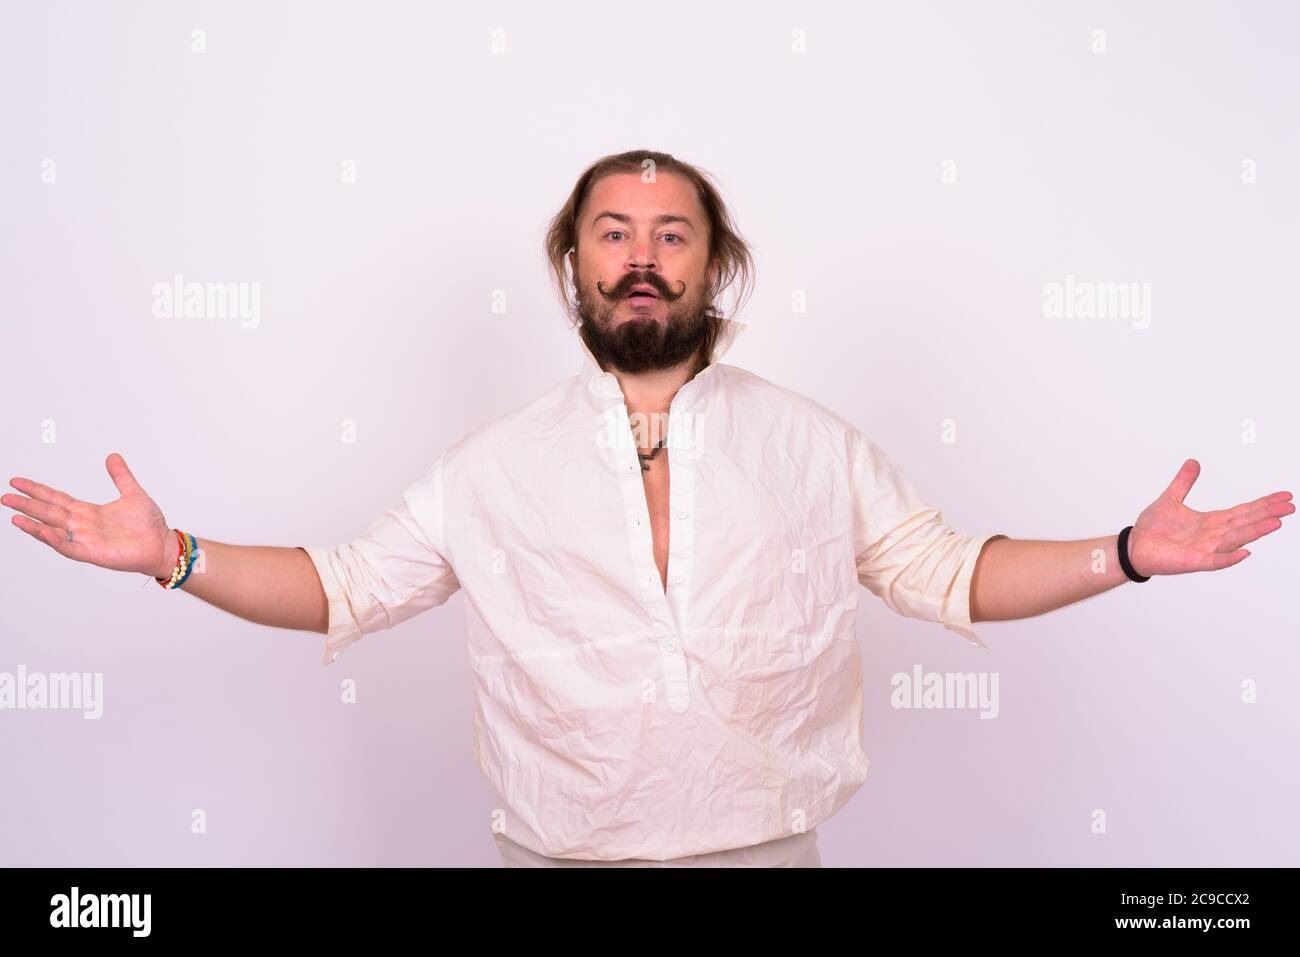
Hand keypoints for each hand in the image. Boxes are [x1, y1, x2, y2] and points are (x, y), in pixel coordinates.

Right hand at [3, 452, 175, 577]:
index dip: (37, 490)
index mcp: (88, 512)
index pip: (56, 498)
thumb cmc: (149, 525)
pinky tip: (39, 530)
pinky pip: (67, 546)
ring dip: (33, 523)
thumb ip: (120, 476)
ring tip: (14, 515)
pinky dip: (53, 539)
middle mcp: (82, 525)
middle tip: (5, 497)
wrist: (163, 545)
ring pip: (53, 529)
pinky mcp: (92, 553)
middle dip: (27, 504)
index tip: (17, 481)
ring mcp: (85, 539)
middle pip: (48, 512)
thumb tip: (112, 456)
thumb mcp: (132, 493)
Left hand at [1127, 458, 1293, 575]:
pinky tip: (1245, 553)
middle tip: (1290, 507)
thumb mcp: (1170, 499)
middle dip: (1267, 514)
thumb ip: (1184, 482)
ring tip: (1275, 523)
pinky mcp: (1193, 561)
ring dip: (1255, 532)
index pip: (1243, 510)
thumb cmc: (1153, 529)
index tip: (1284, 496)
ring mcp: (1205, 549)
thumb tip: (1193, 462)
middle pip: (1245, 522)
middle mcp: (1213, 535)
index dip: (1263, 503)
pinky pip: (1214, 561)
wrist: (1134, 547)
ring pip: (1235, 539)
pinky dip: (1229, 558)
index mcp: (1211, 521)